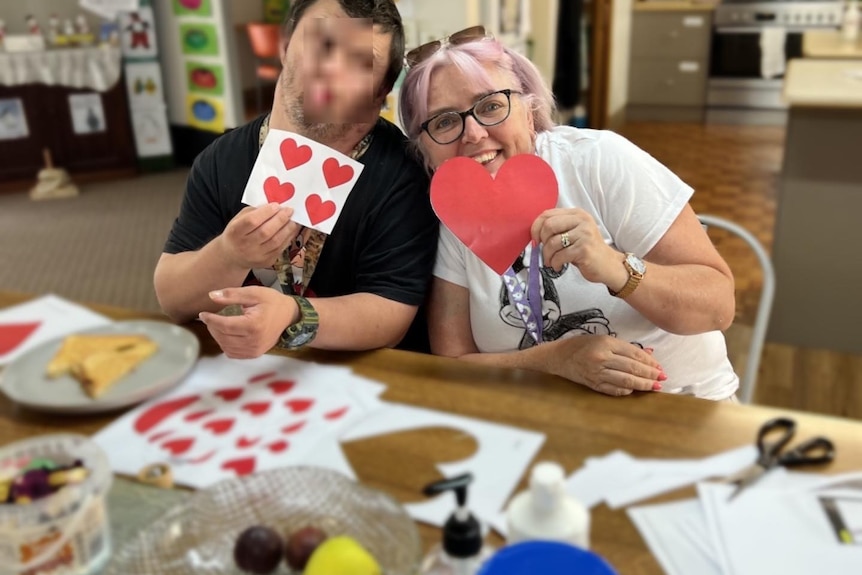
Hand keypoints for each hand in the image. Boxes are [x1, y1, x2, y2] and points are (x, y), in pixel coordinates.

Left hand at [198, 287, 299, 358]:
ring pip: (226, 347)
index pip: (224, 326)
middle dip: (212, 327)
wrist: (290, 316)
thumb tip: (211, 296)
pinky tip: (226, 335)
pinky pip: (233, 353)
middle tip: (210, 318)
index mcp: (254, 325)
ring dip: (218, 336)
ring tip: (217, 325)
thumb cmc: (272, 302)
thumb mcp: (254, 293)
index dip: (210, 320)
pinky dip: (225, 345)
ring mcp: (255, 350)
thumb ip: (232, 294)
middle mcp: (254, 341)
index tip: (202, 314)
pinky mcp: (254, 354)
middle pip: (223, 337)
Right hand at [219, 204, 299, 269]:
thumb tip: (275, 206)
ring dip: (288, 229)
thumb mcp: (239, 219)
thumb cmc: (238, 233)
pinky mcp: (266, 261)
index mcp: (235, 231)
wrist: (233, 256)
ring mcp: (256, 255)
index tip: (277, 205)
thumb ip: (254, 212)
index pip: (252, 221)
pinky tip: (291, 230)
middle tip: (289, 211)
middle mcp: (245, 245)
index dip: (266, 212)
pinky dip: (288, 238)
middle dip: (280, 219)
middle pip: (266, 232)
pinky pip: (280, 249)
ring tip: (292, 220)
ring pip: (276, 241)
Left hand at [531, 208, 622, 283]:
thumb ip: (558, 228)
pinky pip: (560, 256)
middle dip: (542, 242)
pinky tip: (559, 266)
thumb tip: (534, 235)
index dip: (536, 227)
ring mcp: (584, 234)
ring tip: (552, 262)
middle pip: (548, 226)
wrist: (608, 265)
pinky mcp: (584, 249)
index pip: (547, 214)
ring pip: (553, 243)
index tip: (535, 240)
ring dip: (548, 256)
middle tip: (545, 252)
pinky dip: (555, 263)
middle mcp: (581, 221)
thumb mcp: (573, 233)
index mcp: (576, 214)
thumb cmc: (586, 250)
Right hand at [545, 335, 664, 395]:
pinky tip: (634, 391)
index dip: (649, 362)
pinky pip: (614, 390)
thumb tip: (649, 354)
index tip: (660, 367)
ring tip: (654, 387)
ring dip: (643, 385)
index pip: (634, 354)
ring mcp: (597, 373)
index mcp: (606, 343)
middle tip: (662, 378)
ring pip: (626, 381)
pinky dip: (626, 391)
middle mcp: (602, 358)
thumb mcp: (604, 339)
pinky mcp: (593, 384)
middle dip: (650, 374)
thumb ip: (626, 347)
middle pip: (632, 368)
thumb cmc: (582, 345)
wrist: (558, 356)